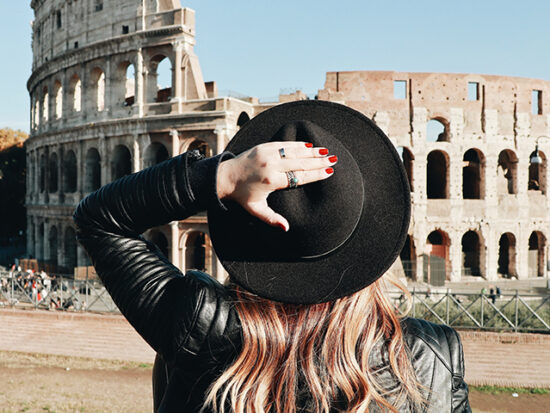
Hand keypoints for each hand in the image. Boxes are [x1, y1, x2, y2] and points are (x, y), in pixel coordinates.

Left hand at [217, 141, 336, 230]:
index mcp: (272, 181)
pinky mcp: (264, 146)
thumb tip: (286, 228)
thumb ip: (272, 218)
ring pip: (294, 151)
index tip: (328, 172)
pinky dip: (298, 145)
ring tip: (326, 152)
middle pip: (300, 163)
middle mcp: (271, 165)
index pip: (299, 177)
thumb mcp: (256, 210)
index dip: (315, 174)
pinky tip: (309, 146)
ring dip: (311, 152)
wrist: (225, 177)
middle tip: (333, 160)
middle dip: (318, 161)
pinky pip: (284, 144)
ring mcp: (268, 153)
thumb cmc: (242, 196)